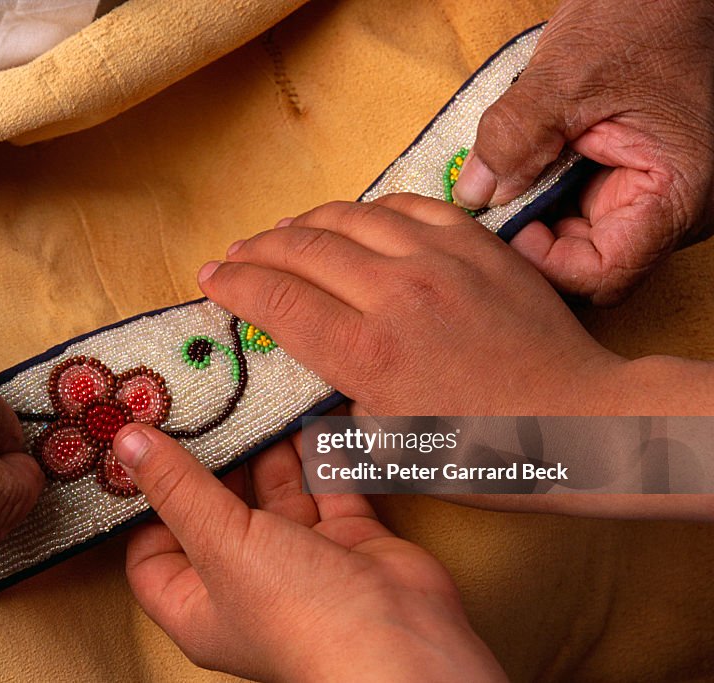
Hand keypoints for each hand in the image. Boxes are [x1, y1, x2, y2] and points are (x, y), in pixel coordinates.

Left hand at [118, 424, 506, 681]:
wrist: (404, 643)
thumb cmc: (299, 613)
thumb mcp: (220, 544)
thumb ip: (177, 489)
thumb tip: (125, 443)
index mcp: (199, 603)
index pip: (152, 551)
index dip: (145, 504)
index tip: (142, 446)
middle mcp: (246, 583)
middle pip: (216, 511)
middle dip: (211, 460)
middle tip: (197, 403)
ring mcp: (301, 560)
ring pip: (274, 492)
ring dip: (266, 449)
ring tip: (247, 395)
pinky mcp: (347, 539)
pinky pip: (325, 485)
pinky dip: (317, 451)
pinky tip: (304, 409)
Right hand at [202, 196, 625, 415]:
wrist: (577, 421)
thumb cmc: (482, 453)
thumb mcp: (390, 451)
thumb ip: (335, 409)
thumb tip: (308, 379)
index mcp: (367, 354)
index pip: (277, 301)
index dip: (234, 284)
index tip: (209, 278)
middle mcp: (394, 294)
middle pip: (302, 249)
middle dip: (256, 249)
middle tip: (235, 255)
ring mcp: (438, 259)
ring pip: (348, 217)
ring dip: (303, 223)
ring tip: (281, 234)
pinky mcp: (476, 243)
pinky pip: (406, 205)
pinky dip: (368, 210)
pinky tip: (355, 221)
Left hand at [452, 0, 713, 304]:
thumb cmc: (642, 21)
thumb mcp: (568, 75)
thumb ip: (516, 137)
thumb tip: (474, 195)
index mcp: (677, 194)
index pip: (603, 275)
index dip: (545, 265)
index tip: (504, 229)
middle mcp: (670, 210)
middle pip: (586, 268)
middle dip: (531, 246)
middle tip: (485, 215)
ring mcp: (645, 199)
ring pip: (575, 244)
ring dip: (530, 222)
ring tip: (500, 184)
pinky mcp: (624, 185)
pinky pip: (574, 214)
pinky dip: (538, 201)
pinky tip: (517, 173)